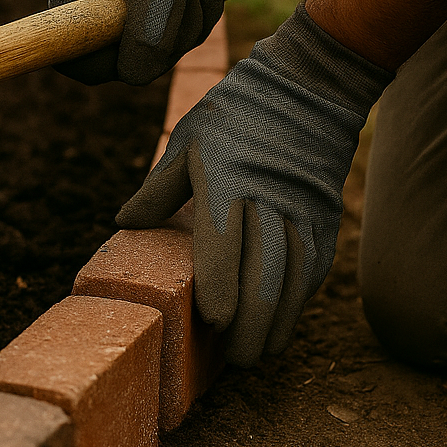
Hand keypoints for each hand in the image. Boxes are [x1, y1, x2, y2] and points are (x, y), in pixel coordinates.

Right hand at [48, 0, 244, 84]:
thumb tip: (134, 76)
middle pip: (121, 63)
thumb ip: (147, 38)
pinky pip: (172, 41)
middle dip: (165, 40)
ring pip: (154, 55)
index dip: (106, 63)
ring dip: (187, 26)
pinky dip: (195, 20)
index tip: (139, 40)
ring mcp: (119, 13)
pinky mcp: (147, 13)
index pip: (70, 60)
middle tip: (183, 1)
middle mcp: (88, 9)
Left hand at [116, 6, 391, 362]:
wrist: (307, 88)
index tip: (212, 321)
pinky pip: (313, 271)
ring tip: (256, 354)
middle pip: (264, 277)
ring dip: (277, 325)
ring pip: (294, 282)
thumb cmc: (234, 116)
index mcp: (227, 182)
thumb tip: (122, 224)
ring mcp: (302, 213)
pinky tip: (282, 324)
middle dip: (250, 327)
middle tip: (231, 358)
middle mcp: (268, 202)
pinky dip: (297, 303)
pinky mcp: (324, 220)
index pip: (224, 245)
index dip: (220, 288)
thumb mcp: (186, 141)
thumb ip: (156, 190)